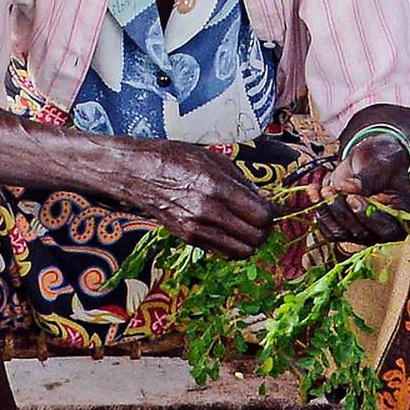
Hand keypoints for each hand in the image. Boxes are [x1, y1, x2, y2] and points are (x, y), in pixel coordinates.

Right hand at [125, 143, 275, 258]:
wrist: (136, 172)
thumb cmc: (173, 158)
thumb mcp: (213, 158)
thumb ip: (241, 181)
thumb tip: (264, 198)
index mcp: (215, 186)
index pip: (261, 215)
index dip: (273, 213)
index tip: (273, 206)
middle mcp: (206, 212)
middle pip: (255, 237)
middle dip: (265, 228)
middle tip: (263, 216)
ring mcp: (196, 229)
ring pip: (241, 251)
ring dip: (251, 240)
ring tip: (248, 225)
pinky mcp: (187, 238)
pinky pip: (222, 252)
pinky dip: (233, 245)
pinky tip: (230, 229)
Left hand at [314, 126, 409, 247]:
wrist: (370, 159)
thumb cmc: (382, 159)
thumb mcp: (379, 163)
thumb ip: (367, 177)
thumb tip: (349, 187)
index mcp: (408, 216)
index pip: (387, 227)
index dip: (367, 215)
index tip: (352, 196)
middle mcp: (389, 230)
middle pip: (362, 233)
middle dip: (342, 211)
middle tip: (330, 189)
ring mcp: (368, 233)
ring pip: (343, 233)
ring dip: (328, 212)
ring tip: (322, 188)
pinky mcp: (348, 230)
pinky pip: (330, 230)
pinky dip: (320, 212)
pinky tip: (314, 193)